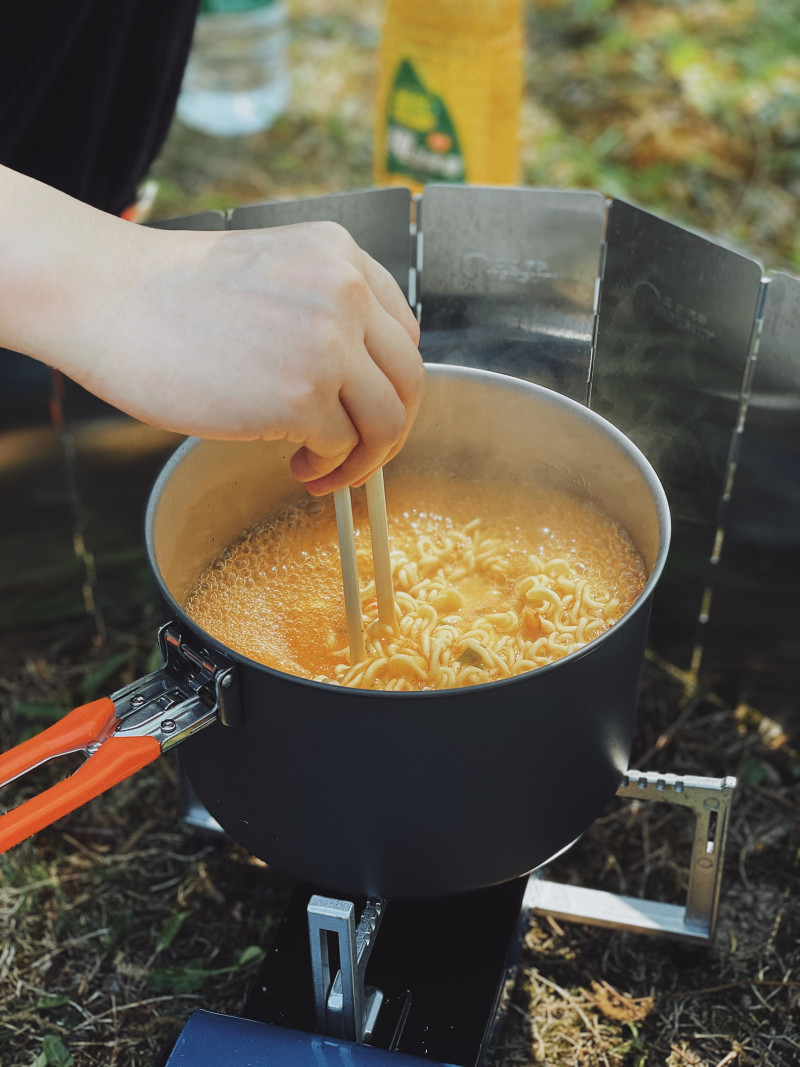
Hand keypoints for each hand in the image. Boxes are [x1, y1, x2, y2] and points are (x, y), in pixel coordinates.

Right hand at [0, 167, 422, 493]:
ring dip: (364, 458)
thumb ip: (322, 310)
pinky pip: (342, 446)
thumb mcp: (270, 273)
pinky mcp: (302, 395)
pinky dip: (327, 467)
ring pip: (388, 421)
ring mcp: (328, 344)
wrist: (107, 298)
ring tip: (324, 469)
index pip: (403, 333)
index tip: (368, 409)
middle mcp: (345, 292)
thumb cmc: (170, 295)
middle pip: (408, 380)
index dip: (390, 384)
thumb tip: (356, 382)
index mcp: (340, 255)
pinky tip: (297, 466)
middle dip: (391, 430)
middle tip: (360, 455)